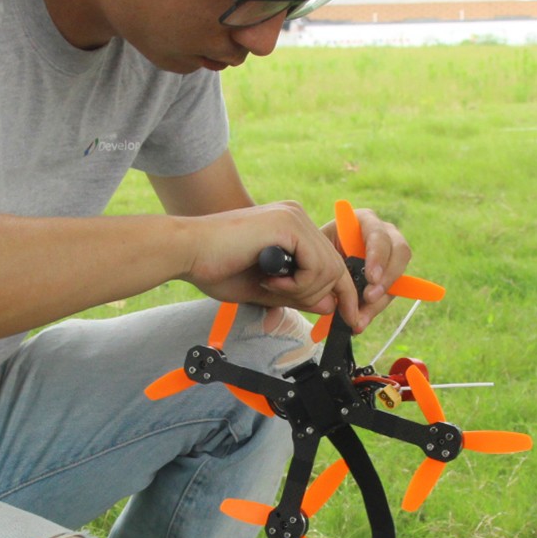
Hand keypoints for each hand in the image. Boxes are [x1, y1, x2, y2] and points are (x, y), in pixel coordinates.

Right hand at [182, 201, 360, 327]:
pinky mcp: (288, 224)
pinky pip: (316, 266)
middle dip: (315, 296)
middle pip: (336, 268)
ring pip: (329, 270)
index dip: (342, 294)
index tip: (348, 320)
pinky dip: (297, 284)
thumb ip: (300, 296)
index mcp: (292, 228)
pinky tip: (270, 281)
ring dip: (302, 291)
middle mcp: (297, 217)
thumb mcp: (268, 290)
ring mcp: (294, 218)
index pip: (331, 263)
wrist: (187, 251)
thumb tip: (331, 305)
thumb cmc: (216, 268)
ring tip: (270, 288)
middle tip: (279, 296)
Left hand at [320, 204, 410, 332]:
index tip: (371, 277)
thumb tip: (339, 287)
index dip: (378, 256)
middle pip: (400, 252)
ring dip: (381, 297)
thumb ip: (329, 266)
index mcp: (364, 220)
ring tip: (361, 316)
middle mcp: (383, 233)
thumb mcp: (318, 254)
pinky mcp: (389, 275)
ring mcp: (390, 255)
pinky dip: (376, 308)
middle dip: (387, 278)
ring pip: (399, 275)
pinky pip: (391, 292)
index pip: (380, 234)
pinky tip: (361, 320)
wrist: (315, 260)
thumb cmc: (316, 250)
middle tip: (369, 297)